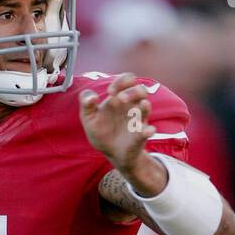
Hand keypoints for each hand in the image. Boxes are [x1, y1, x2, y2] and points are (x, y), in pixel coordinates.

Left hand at [79, 73, 164, 191]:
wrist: (111, 153)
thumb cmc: (101, 132)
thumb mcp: (89, 118)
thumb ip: (86, 104)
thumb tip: (92, 97)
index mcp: (119, 98)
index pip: (126, 80)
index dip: (120, 82)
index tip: (110, 93)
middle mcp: (131, 106)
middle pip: (141, 90)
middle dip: (132, 91)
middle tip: (120, 99)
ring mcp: (138, 120)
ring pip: (147, 107)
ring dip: (144, 105)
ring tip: (141, 106)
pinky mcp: (140, 136)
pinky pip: (148, 131)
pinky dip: (148, 130)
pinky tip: (147, 131)